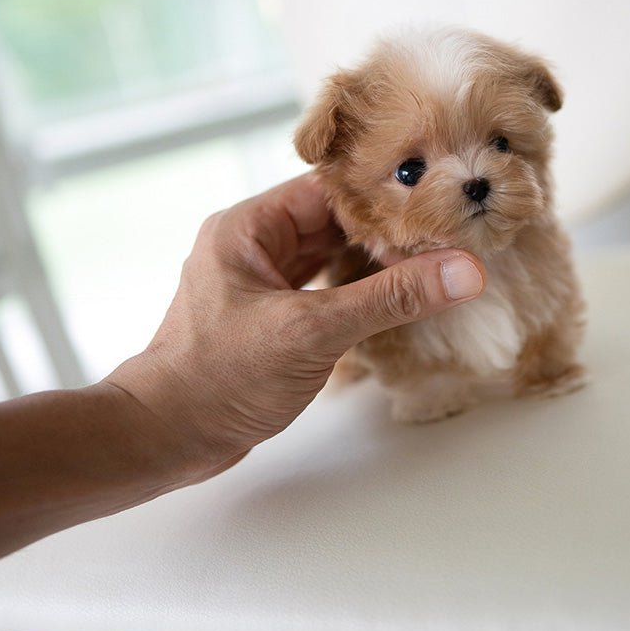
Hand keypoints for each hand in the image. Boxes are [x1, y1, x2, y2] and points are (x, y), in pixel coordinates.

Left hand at [106, 173, 485, 478]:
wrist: (165, 440)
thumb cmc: (223, 377)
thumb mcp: (313, 332)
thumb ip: (391, 298)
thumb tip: (464, 270)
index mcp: (248, 227)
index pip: (328, 190)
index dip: (382, 196)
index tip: (438, 204)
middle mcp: (252, 245)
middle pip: (333, 222)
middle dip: (386, 231)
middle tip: (447, 235)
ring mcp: (261, 282)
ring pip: (330, 256)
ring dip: (374, 263)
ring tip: (434, 262)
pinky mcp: (271, 317)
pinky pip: (324, 289)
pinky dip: (358, 292)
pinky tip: (396, 299)